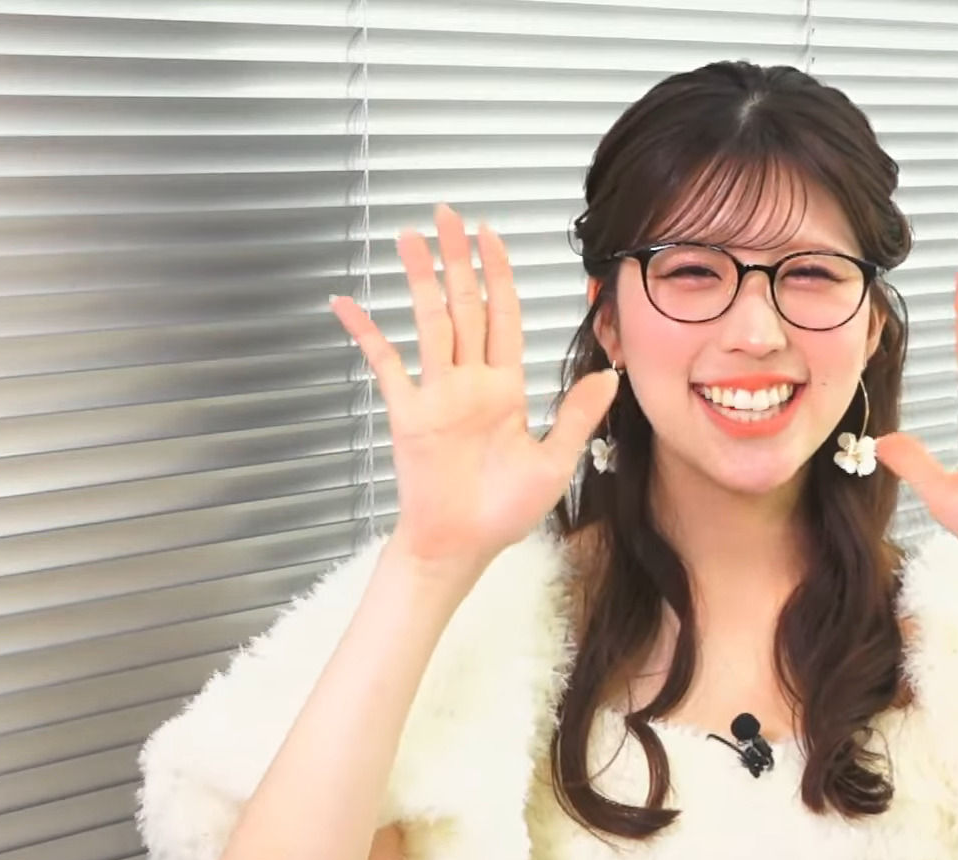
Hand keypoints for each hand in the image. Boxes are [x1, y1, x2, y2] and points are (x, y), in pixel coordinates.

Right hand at [331, 205, 618, 566]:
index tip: (491, 235)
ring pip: (429, 322)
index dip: (499, 274)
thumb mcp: (555, 462)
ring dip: (420, 280)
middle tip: (447, 214)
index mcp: (506, 388)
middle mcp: (470, 381)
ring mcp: (436, 393)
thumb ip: (578, 416)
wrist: (462, 547)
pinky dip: (365, 334)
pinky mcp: (407, 413)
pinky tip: (347, 305)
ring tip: (409, 238)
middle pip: (464, 306)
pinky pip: (384, 364)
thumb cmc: (506, 512)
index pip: (504, 316)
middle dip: (458, 259)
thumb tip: (610, 375)